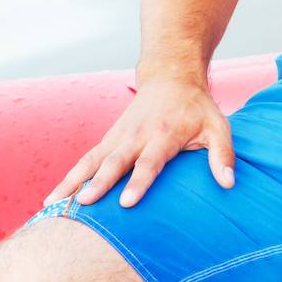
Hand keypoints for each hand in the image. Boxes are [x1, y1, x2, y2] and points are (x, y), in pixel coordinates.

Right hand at [40, 75, 235, 209]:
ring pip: (91, 161)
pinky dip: (68, 178)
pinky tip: (53, 199)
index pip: (150, 161)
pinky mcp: (108, 140)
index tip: (127, 202)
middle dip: (99, 183)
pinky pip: (84, 161)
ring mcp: (118, 137)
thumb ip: (223, 154)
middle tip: (84, 204)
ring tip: (53, 205)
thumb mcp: (218, 126)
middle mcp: (136, 136)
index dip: (139, 181)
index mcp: (164, 134)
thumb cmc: (197, 108)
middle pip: (115, 162)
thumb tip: (229, 183)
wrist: (170, 76)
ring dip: (72, 182)